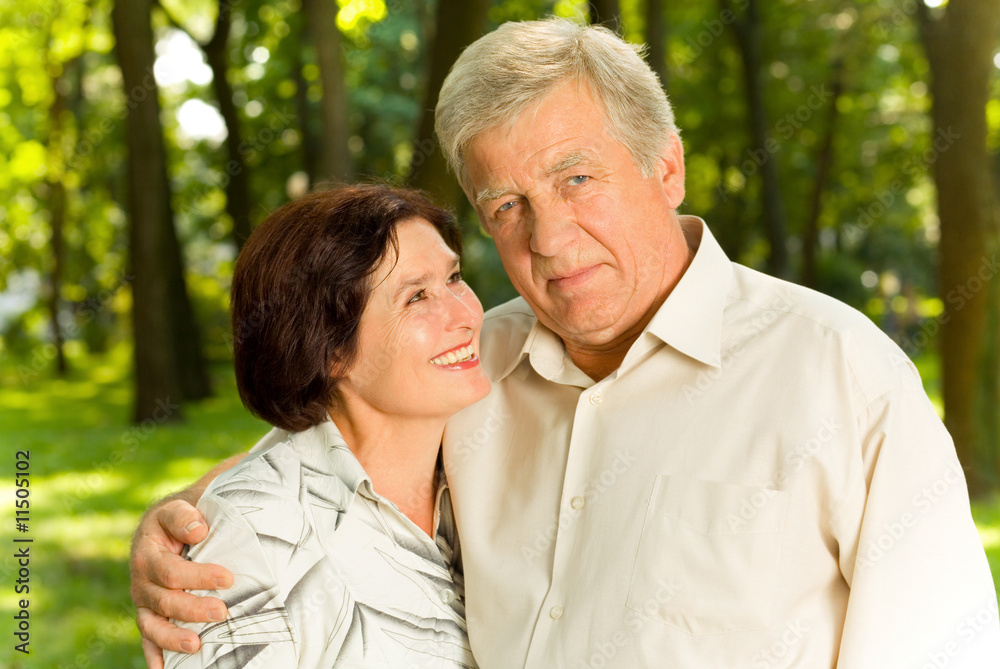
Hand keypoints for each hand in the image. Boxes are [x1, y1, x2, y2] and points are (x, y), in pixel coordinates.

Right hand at [130, 497, 233, 668]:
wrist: (168, 524)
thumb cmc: (181, 516)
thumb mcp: (179, 507)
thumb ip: (184, 516)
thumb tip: (197, 530)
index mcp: (147, 552)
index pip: (172, 572)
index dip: (199, 577)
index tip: (228, 579)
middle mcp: (141, 580)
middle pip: (165, 601)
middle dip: (193, 610)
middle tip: (223, 613)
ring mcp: (144, 600)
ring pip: (152, 625)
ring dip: (172, 638)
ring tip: (196, 645)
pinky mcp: (149, 613)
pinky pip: (147, 637)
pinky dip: (154, 654)